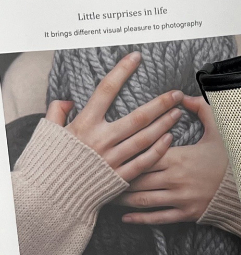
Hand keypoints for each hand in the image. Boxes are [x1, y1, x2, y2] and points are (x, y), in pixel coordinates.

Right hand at [45, 51, 182, 182]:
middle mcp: (101, 139)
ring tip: (178, 112)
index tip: (136, 57)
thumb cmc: (48, 162)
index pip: (106, 90)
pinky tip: (170, 138)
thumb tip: (68, 100)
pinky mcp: (119, 177)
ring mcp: (112, 159)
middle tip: (176, 93)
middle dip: (160, 103)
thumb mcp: (47, 132)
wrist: (49, 197)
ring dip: (164, 124)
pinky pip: (144, 161)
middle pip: (138, 116)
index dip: (122, 71)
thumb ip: (57, 112)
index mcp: (84, 124)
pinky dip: (158, 149)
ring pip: (146, 137)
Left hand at [119, 95, 227, 224]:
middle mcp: (175, 179)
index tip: (110, 152)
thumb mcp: (218, 130)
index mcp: (179, 156)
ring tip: (107, 194)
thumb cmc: (230, 158)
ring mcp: (179, 198)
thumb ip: (200, 109)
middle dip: (117, 177)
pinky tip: (125, 217)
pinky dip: (138, 218)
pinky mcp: (184, 213)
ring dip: (122, 199)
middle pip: (137, 178)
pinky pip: (156, 217)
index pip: (145, 155)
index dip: (126, 154)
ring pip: (142, 200)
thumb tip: (184, 95)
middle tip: (98, 175)